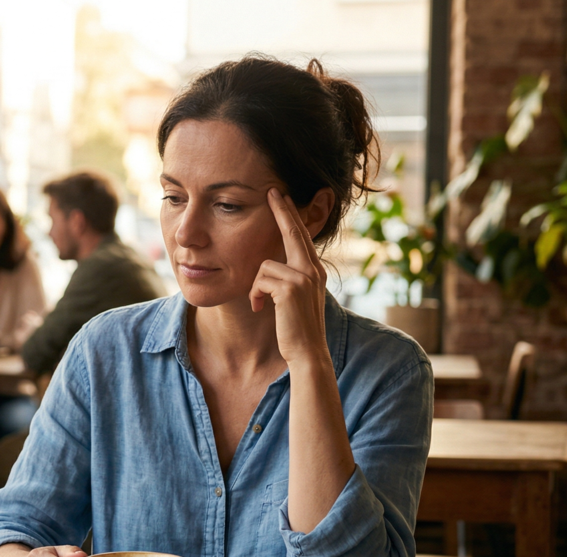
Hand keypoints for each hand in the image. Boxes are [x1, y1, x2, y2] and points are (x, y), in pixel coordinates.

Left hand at [249, 189, 329, 367]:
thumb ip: (288, 279)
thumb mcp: (293, 299)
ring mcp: (304, 277)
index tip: (281, 197)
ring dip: (256, 287)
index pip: (300, 237)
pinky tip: (261, 309)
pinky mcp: (291, 288)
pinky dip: (255, 295)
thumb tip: (270, 265)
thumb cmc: (295, 329)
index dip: (290, 216)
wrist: (307, 352)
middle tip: (272, 191)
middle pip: (293, 232)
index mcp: (314, 271)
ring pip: (265, 265)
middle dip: (282, 211)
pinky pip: (260, 280)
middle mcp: (313, 270)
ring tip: (261, 304)